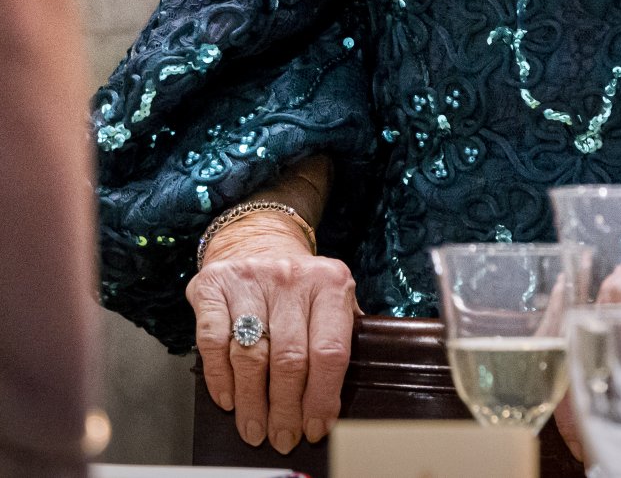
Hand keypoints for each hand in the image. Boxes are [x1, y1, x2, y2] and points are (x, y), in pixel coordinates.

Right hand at [185, 210, 357, 453]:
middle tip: (283, 438)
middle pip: (289, 360)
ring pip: (251, 356)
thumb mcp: (333, 300)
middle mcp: (292, 276)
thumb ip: (345, 337)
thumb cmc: (301, 289)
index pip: (330, 351)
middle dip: (285, 410)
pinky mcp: (214, 285)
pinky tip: (228, 400)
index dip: (322, 397)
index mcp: (331, 282)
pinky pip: (213, 342)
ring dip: (252, 403)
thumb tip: (343, 401)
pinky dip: (219, 378)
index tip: (315, 428)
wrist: (260, 243)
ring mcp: (251, 278)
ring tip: (256, 429)